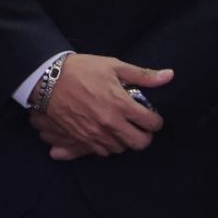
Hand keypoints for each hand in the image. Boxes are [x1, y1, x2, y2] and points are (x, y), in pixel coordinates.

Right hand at [33, 54, 171, 159]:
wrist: (48, 80)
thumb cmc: (82, 70)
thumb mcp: (112, 66)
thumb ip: (142, 75)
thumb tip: (169, 76)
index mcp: (121, 104)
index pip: (152, 123)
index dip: (155, 120)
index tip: (150, 115)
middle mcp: (111, 123)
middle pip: (140, 143)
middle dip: (144, 135)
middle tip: (139, 125)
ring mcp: (96, 134)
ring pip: (122, 148)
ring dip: (125, 140)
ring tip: (121, 127)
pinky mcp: (83, 139)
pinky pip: (104, 151)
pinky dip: (109, 144)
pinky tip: (106, 132)